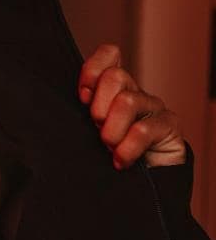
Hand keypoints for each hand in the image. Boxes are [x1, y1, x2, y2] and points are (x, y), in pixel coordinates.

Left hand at [78, 44, 185, 168]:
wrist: (142, 184)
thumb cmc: (108, 156)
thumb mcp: (89, 131)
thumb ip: (83, 113)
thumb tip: (71, 101)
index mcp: (114, 89)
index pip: (110, 54)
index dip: (93, 69)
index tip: (83, 97)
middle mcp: (135, 93)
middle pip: (114, 77)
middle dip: (98, 107)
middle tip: (97, 129)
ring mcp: (154, 108)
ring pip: (127, 101)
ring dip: (111, 131)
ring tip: (109, 148)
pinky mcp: (169, 126)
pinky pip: (143, 130)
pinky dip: (126, 149)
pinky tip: (121, 161)